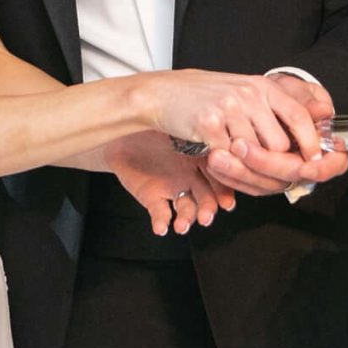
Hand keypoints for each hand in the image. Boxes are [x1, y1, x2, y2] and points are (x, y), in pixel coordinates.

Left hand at [104, 133, 233, 237]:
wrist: (120, 128)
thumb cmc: (151, 120)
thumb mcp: (177, 123)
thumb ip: (199, 134)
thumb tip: (219, 137)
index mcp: (203, 158)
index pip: (220, 178)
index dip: (224, 191)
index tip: (227, 203)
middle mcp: (192, 177)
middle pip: (206, 198)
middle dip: (207, 210)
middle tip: (206, 218)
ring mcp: (174, 189)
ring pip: (186, 210)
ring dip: (186, 220)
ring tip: (181, 226)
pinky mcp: (154, 199)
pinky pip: (161, 213)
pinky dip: (161, 222)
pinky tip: (161, 227)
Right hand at [149, 71, 327, 168]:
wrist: (162, 94)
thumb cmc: (203, 96)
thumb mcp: (243, 92)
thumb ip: (270, 110)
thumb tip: (302, 135)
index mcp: (261, 86)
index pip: (298, 115)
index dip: (310, 141)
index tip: (313, 159)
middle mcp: (248, 94)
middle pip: (279, 143)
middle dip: (272, 160)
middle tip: (261, 164)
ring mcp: (229, 108)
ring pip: (255, 153)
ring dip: (245, 161)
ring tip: (231, 152)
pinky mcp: (209, 125)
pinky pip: (229, 156)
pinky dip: (224, 161)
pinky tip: (214, 151)